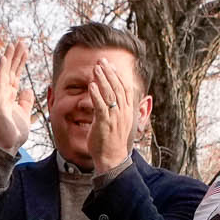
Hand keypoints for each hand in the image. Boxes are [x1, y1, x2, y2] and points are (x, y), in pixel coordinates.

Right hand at [0, 47, 32, 152]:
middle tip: (21, 40)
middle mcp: (4, 93)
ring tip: (13, 44)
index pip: (16, 74)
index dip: (20, 61)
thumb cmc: (13, 132)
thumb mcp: (24, 113)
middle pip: (11, 70)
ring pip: (5, 73)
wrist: (6, 146)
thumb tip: (27, 89)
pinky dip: (1, 71)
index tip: (25, 49)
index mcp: (11, 95)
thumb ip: (25, 101)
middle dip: (16, 55)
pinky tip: (3, 59)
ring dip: (9, 58)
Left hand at [87, 50, 140, 172]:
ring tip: (96, 68)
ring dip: (103, 79)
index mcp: (127, 110)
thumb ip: (116, 109)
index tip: (110, 64)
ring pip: (110, 93)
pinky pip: (101, 106)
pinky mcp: (105, 123)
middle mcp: (123, 111)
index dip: (117, 75)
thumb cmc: (112, 141)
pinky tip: (91, 85)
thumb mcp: (118, 122)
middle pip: (117, 87)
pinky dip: (96, 94)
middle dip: (109, 72)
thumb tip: (113, 99)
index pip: (124, 88)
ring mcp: (115, 117)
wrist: (112, 158)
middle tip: (101, 60)